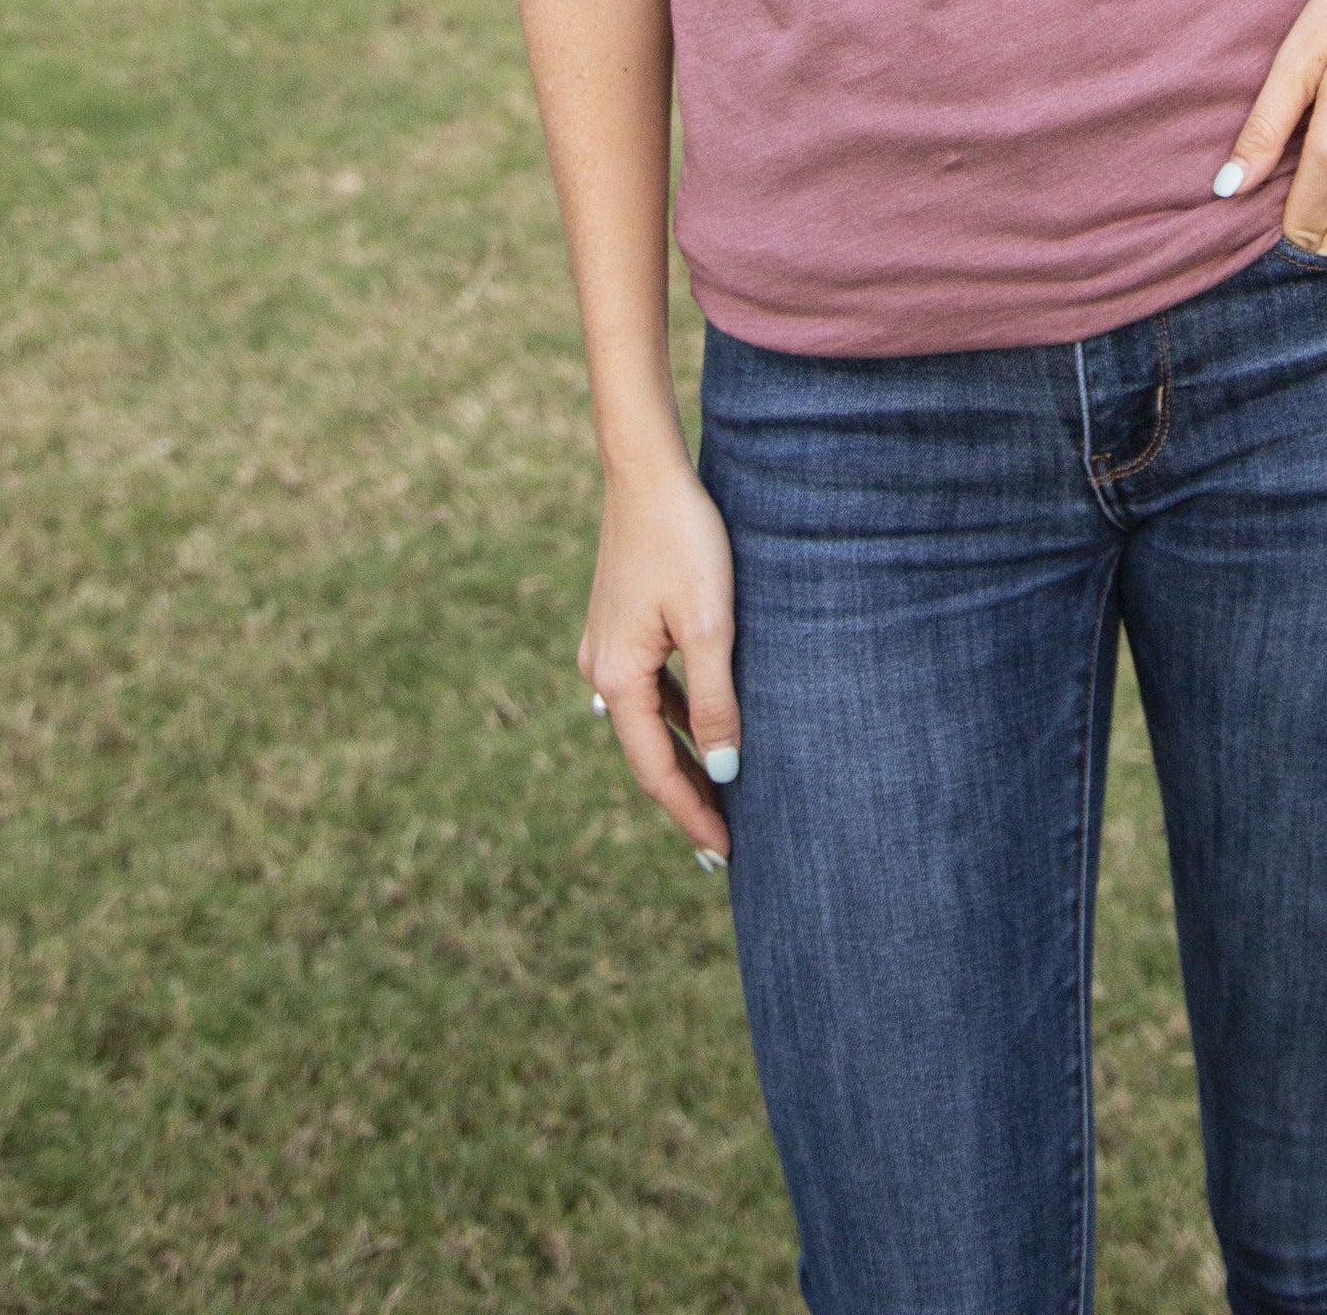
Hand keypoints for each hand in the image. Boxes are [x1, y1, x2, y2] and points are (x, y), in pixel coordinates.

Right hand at [578, 454, 740, 862]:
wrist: (647, 473)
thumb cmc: (684, 541)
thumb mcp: (709, 625)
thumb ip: (714, 700)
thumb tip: (722, 772)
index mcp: (617, 679)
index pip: (657, 769)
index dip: (692, 812)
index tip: (725, 852)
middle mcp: (601, 671)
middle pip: (648, 752)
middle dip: (686, 796)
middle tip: (724, 844)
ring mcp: (607, 647)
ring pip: (649, 722)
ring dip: (682, 757)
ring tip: (718, 797)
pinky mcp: (620, 625)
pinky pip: (649, 690)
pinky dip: (676, 717)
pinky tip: (702, 727)